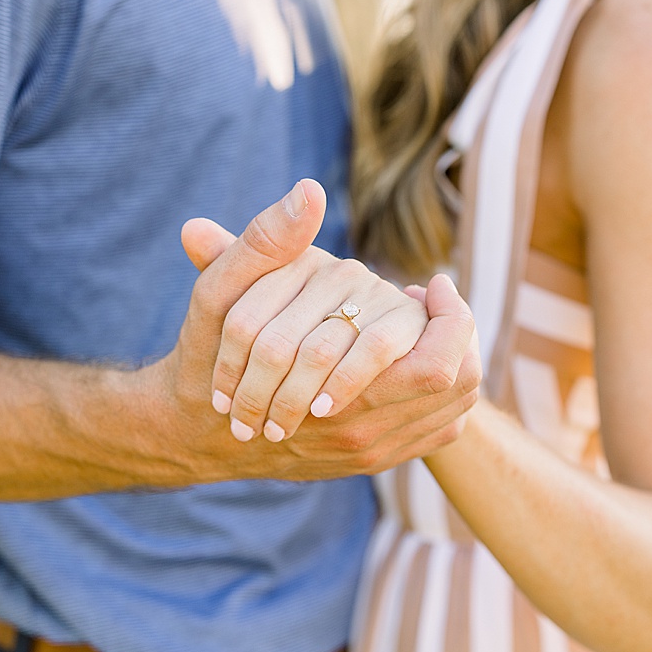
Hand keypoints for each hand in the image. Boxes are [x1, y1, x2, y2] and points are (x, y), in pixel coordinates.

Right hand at [157, 179, 479, 481]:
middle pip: (455, 386)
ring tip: (433, 324)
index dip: (452, 316)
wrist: (194, 431)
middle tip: (435, 296)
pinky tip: (418, 358)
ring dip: (455, 359)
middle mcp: (359, 429)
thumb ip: (264, 243)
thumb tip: (309, 191)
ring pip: (452, 409)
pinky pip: (436, 430)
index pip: (439, 364)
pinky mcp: (371, 460)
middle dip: (457, 333)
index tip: (431, 282)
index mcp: (334, 392)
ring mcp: (367, 450)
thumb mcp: (218, 296)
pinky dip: (442, 393)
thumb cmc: (203, 357)